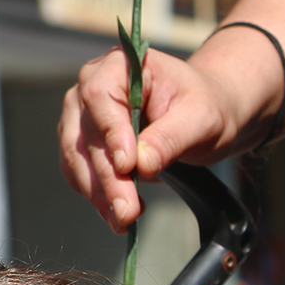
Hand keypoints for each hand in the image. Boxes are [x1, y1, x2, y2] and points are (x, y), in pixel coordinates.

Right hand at [57, 45, 265, 231]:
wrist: (205, 116)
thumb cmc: (206, 106)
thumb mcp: (201, 117)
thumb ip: (171, 137)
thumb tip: (141, 165)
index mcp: (119, 64)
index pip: (101, 96)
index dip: (111, 132)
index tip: (129, 165)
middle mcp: (91, 85)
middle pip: (86, 133)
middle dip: (107, 176)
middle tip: (127, 210)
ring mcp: (83, 116)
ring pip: (78, 157)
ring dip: (98, 192)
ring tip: (123, 220)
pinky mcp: (84, 144)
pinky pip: (80, 171)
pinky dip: (97, 195)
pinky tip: (118, 214)